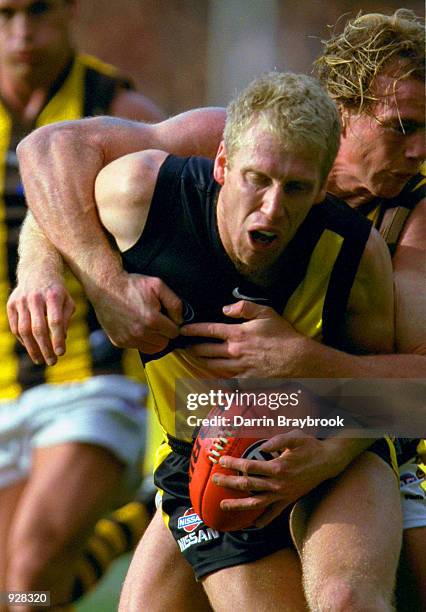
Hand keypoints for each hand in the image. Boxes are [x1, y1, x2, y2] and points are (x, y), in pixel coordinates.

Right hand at [7, 280, 74, 364]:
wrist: (37, 268)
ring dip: (32, 348)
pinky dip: (23, 340)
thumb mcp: (67, 301)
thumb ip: (66, 319)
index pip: (55, 322)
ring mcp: (21, 301)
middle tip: (52, 362)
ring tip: (40, 360)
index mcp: (53, 295)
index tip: (61, 353)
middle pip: (38, 328)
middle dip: (45, 348)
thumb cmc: (57, 290)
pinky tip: (31, 348)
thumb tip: (61, 340)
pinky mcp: (11, 304)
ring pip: (24, 330)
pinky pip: (15, 327)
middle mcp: (35, 298)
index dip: (58, 339)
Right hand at [89, 272, 182, 352]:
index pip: (174, 333)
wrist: (105, 287)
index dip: (172, 324)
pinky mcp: (119, 342)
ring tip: (148, 325)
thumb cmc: (132, 285)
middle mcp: (140, 333)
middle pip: (164, 343)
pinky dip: (139, 340)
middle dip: (163, 333)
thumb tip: (180, 320)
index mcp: (152, 320)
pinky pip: (137, 347)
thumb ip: (175, 303)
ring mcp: (128, 339)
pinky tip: (136, 326)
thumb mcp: (158, 285)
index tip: (166, 318)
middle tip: (157, 320)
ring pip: (151, 348)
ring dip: (153, 339)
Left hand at [181, 300, 307, 376]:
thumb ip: (244, 307)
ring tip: (193, 359)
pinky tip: (211, 373)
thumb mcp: (266, 312)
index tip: (183, 330)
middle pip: (205, 350)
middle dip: (192, 348)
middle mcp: (234, 351)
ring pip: (212, 365)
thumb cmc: (283, 335)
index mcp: (237, 334)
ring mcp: (238, 368)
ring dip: (200, 362)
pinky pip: (225, 378)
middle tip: (184, 347)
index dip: (193, 329)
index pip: (208, 330)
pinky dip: (215, 375)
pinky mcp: (245, 380)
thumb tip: (225, 308)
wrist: (297, 359)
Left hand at [212, 431, 336, 526]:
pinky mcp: (288, 501)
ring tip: (223, 506)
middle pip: (247, 485)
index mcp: (278, 467)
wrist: (328, 462)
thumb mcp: (295, 436)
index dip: (233, 464)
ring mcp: (283, 494)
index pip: (249, 467)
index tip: (221, 461)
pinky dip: (261, 521)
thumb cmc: (309, 446)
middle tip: (215, 480)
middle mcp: (278, 483)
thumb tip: (262, 447)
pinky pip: (273, 514)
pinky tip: (250, 525)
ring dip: (238, 505)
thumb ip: (277, 440)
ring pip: (256, 503)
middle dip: (228, 483)